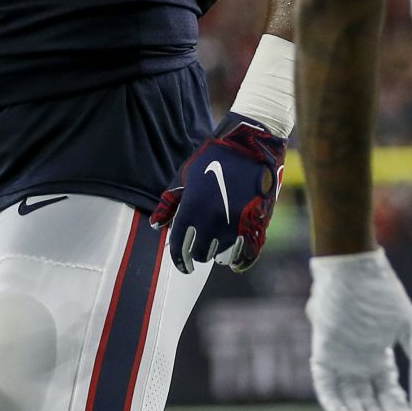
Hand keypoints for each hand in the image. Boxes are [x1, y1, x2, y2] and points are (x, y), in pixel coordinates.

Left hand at [150, 112, 285, 272]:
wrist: (250, 145)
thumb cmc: (213, 158)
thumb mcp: (184, 176)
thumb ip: (169, 203)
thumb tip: (155, 225)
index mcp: (191, 209)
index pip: (179, 246)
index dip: (178, 259)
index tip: (181, 266)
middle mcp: (211, 221)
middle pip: (200, 253)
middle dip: (197, 253)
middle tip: (198, 250)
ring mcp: (235, 224)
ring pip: (222, 255)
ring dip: (217, 254)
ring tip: (216, 251)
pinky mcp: (256, 224)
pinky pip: (247, 254)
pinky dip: (240, 261)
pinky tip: (234, 263)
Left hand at [308, 249, 411, 410]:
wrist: (354, 266)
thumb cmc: (380, 290)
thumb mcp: (404, 323)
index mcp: (378, 356)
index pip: (388, 394)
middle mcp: (358, 362)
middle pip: (369, 401)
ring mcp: (340, 359)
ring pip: (349, 398)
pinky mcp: (323, 352)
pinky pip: (324, 384)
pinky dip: (332, 402)